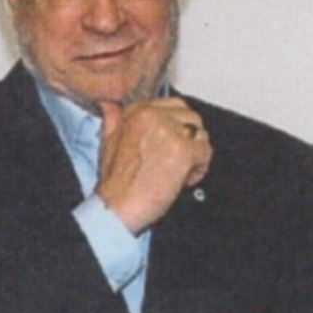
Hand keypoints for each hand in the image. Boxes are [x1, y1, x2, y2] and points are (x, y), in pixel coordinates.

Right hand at [96, 97, 209, 233]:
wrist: (116, 207)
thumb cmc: (114, 182)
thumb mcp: (107, 142)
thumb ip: (113, 119)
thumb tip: (109, 105)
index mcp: (137, 111)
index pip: (175, 106)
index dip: (177, 128)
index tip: (170, 145)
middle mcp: (153, 116)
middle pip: (192, 118)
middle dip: (189, 139)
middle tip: (177, 161)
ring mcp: (169, 132)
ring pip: (201, 134)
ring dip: (195, 154)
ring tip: (179, 172)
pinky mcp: (183, 151)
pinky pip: (206, 153)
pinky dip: (199, 169)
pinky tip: (184, 180)